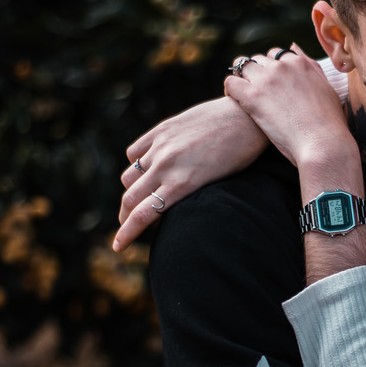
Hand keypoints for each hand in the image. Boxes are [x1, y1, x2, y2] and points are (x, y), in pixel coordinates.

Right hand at [114, 96, 266, 250]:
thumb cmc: (240, 158)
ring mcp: (161, 146)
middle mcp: (166, 165)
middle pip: (130, 199)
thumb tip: (166, 207)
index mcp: (182, 185)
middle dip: (124, 217)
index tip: (118, 246)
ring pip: (129, 177)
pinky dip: (136, 164)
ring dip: (131, 191)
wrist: (247, 119)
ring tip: (139, 198)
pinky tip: (145, 169)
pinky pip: (134, 152)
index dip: (126, 234)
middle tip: (125, 226)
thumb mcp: (215, 185)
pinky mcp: (161, 129)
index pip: (142, 215)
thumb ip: (186, 195)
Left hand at [224, 44, 357, 170]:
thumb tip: (294, 47)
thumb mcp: (326, 88)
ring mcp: (267, 79)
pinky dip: (230, 91)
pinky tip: (235, 103)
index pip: (276, 55)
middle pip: (258, 60)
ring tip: (242, 96)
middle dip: (256, 74)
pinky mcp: (253, 96)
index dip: (271, 69)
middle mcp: (282, 66)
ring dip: (242, 79)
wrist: (323, 143)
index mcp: (300, 63)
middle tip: (256, 93)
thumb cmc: (329, 123)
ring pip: (242, 67)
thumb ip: (311, 66)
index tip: (271, 84)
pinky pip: (231, 83)